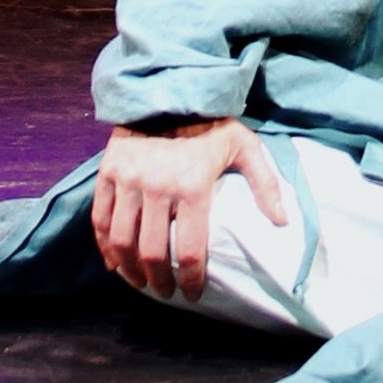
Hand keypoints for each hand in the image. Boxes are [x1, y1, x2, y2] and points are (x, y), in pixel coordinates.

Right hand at [92, 117, 286, 301]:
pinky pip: (100, 218)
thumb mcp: (245, 146)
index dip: (192, 280)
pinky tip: (113, 262)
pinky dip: (104, 246)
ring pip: (122, 241)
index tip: (194, 294)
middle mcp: (157, 187)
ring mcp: (128, 180)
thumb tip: (282, 222)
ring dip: (130, 270)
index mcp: (192, 186)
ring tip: (140, 282)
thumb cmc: (211, 121)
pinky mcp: (108, 172)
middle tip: (166, 292)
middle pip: (152, 252)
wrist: (168, 88)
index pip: (190, 250)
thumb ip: (265, 184)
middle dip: (160, 281)